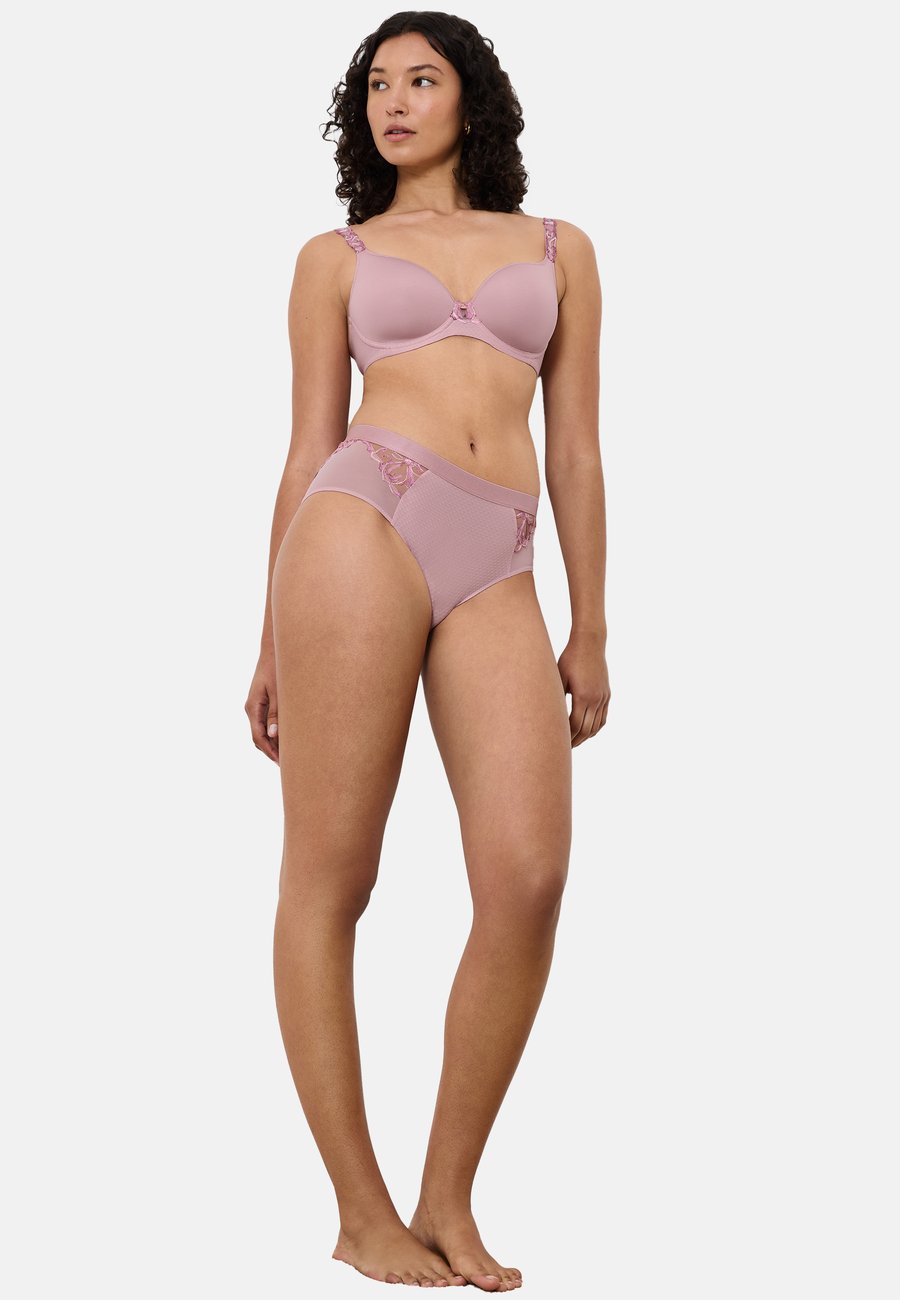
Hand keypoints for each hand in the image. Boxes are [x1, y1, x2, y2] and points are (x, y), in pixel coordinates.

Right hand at [245, 648, 279, 763]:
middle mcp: (252, 708)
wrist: (274, 650)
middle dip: (271, 751)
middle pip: (258, 737)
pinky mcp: (262, 702)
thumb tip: (273, 735)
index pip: (258, 737)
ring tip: (289, 754)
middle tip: (288, 764)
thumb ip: (276, 713)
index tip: (281, 763)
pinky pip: (265, 723)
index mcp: (253, 707)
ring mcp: (256, 706)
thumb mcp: (279, 691)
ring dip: (273, 743)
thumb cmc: (277, 668)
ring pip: (262, 731)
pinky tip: (287, 738)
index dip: (269, 751)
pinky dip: (274, 733)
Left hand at [558, 631, 609, 746]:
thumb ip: (557, 697)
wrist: (590, 643)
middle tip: (563, 749)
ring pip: (596, 726)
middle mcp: (596, 699)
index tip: (557, 743)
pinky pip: (603, 718)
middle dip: (574, 741)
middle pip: (586, 730)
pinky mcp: (607, 694)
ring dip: (585, 737)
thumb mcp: (559, 677)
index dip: (565, 737)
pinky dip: (595, 728)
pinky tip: (587, 731)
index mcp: (583, 696)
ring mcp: (603, 697)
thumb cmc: (570, 658)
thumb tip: (549, 716)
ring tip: (574, 742)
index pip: (574, 726)